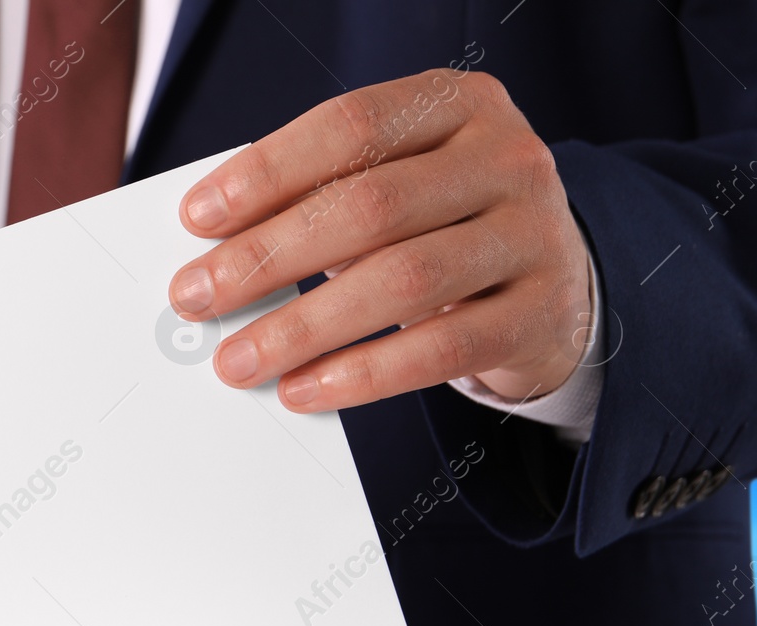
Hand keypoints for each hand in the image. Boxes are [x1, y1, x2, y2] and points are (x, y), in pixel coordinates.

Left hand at [169, 69, 592, 410]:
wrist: (559, 283)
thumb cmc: (443, 225)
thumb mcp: (397, 185)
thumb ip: (322, 197)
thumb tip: (214, 252)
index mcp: (457, 105)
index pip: (350, 126)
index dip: (266, 171)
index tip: (197, 218)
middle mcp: (505, 159)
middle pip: (369, 206)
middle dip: (268, 257)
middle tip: (197, 297)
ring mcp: (532, 235)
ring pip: (403, 280)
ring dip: (303, 326)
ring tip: (238, 360)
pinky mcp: (538, 315)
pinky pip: (440, 349)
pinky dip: (362, 375)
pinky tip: (304, 389)